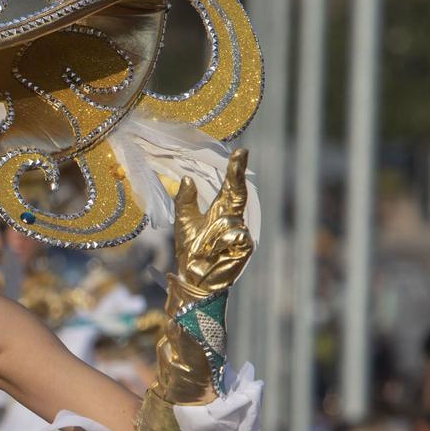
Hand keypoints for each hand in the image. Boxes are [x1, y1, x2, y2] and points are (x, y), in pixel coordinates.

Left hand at [172, 149, 252, 299]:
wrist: (194, 279)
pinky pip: (234, 235)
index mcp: (221, 209)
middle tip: (239, 154)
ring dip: (213, 232)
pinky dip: (221, 243)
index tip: (241, 150)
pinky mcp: (245, 247)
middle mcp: (233, 217)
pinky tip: (216, 253)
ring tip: (205, 248)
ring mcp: (241, 232)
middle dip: (237, 175)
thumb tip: (187, 178)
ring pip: (229, 219)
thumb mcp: (184, 222)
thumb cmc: (191, 251)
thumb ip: (185, 201)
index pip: (229, 185)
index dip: (235, 168)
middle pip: (238, 193)